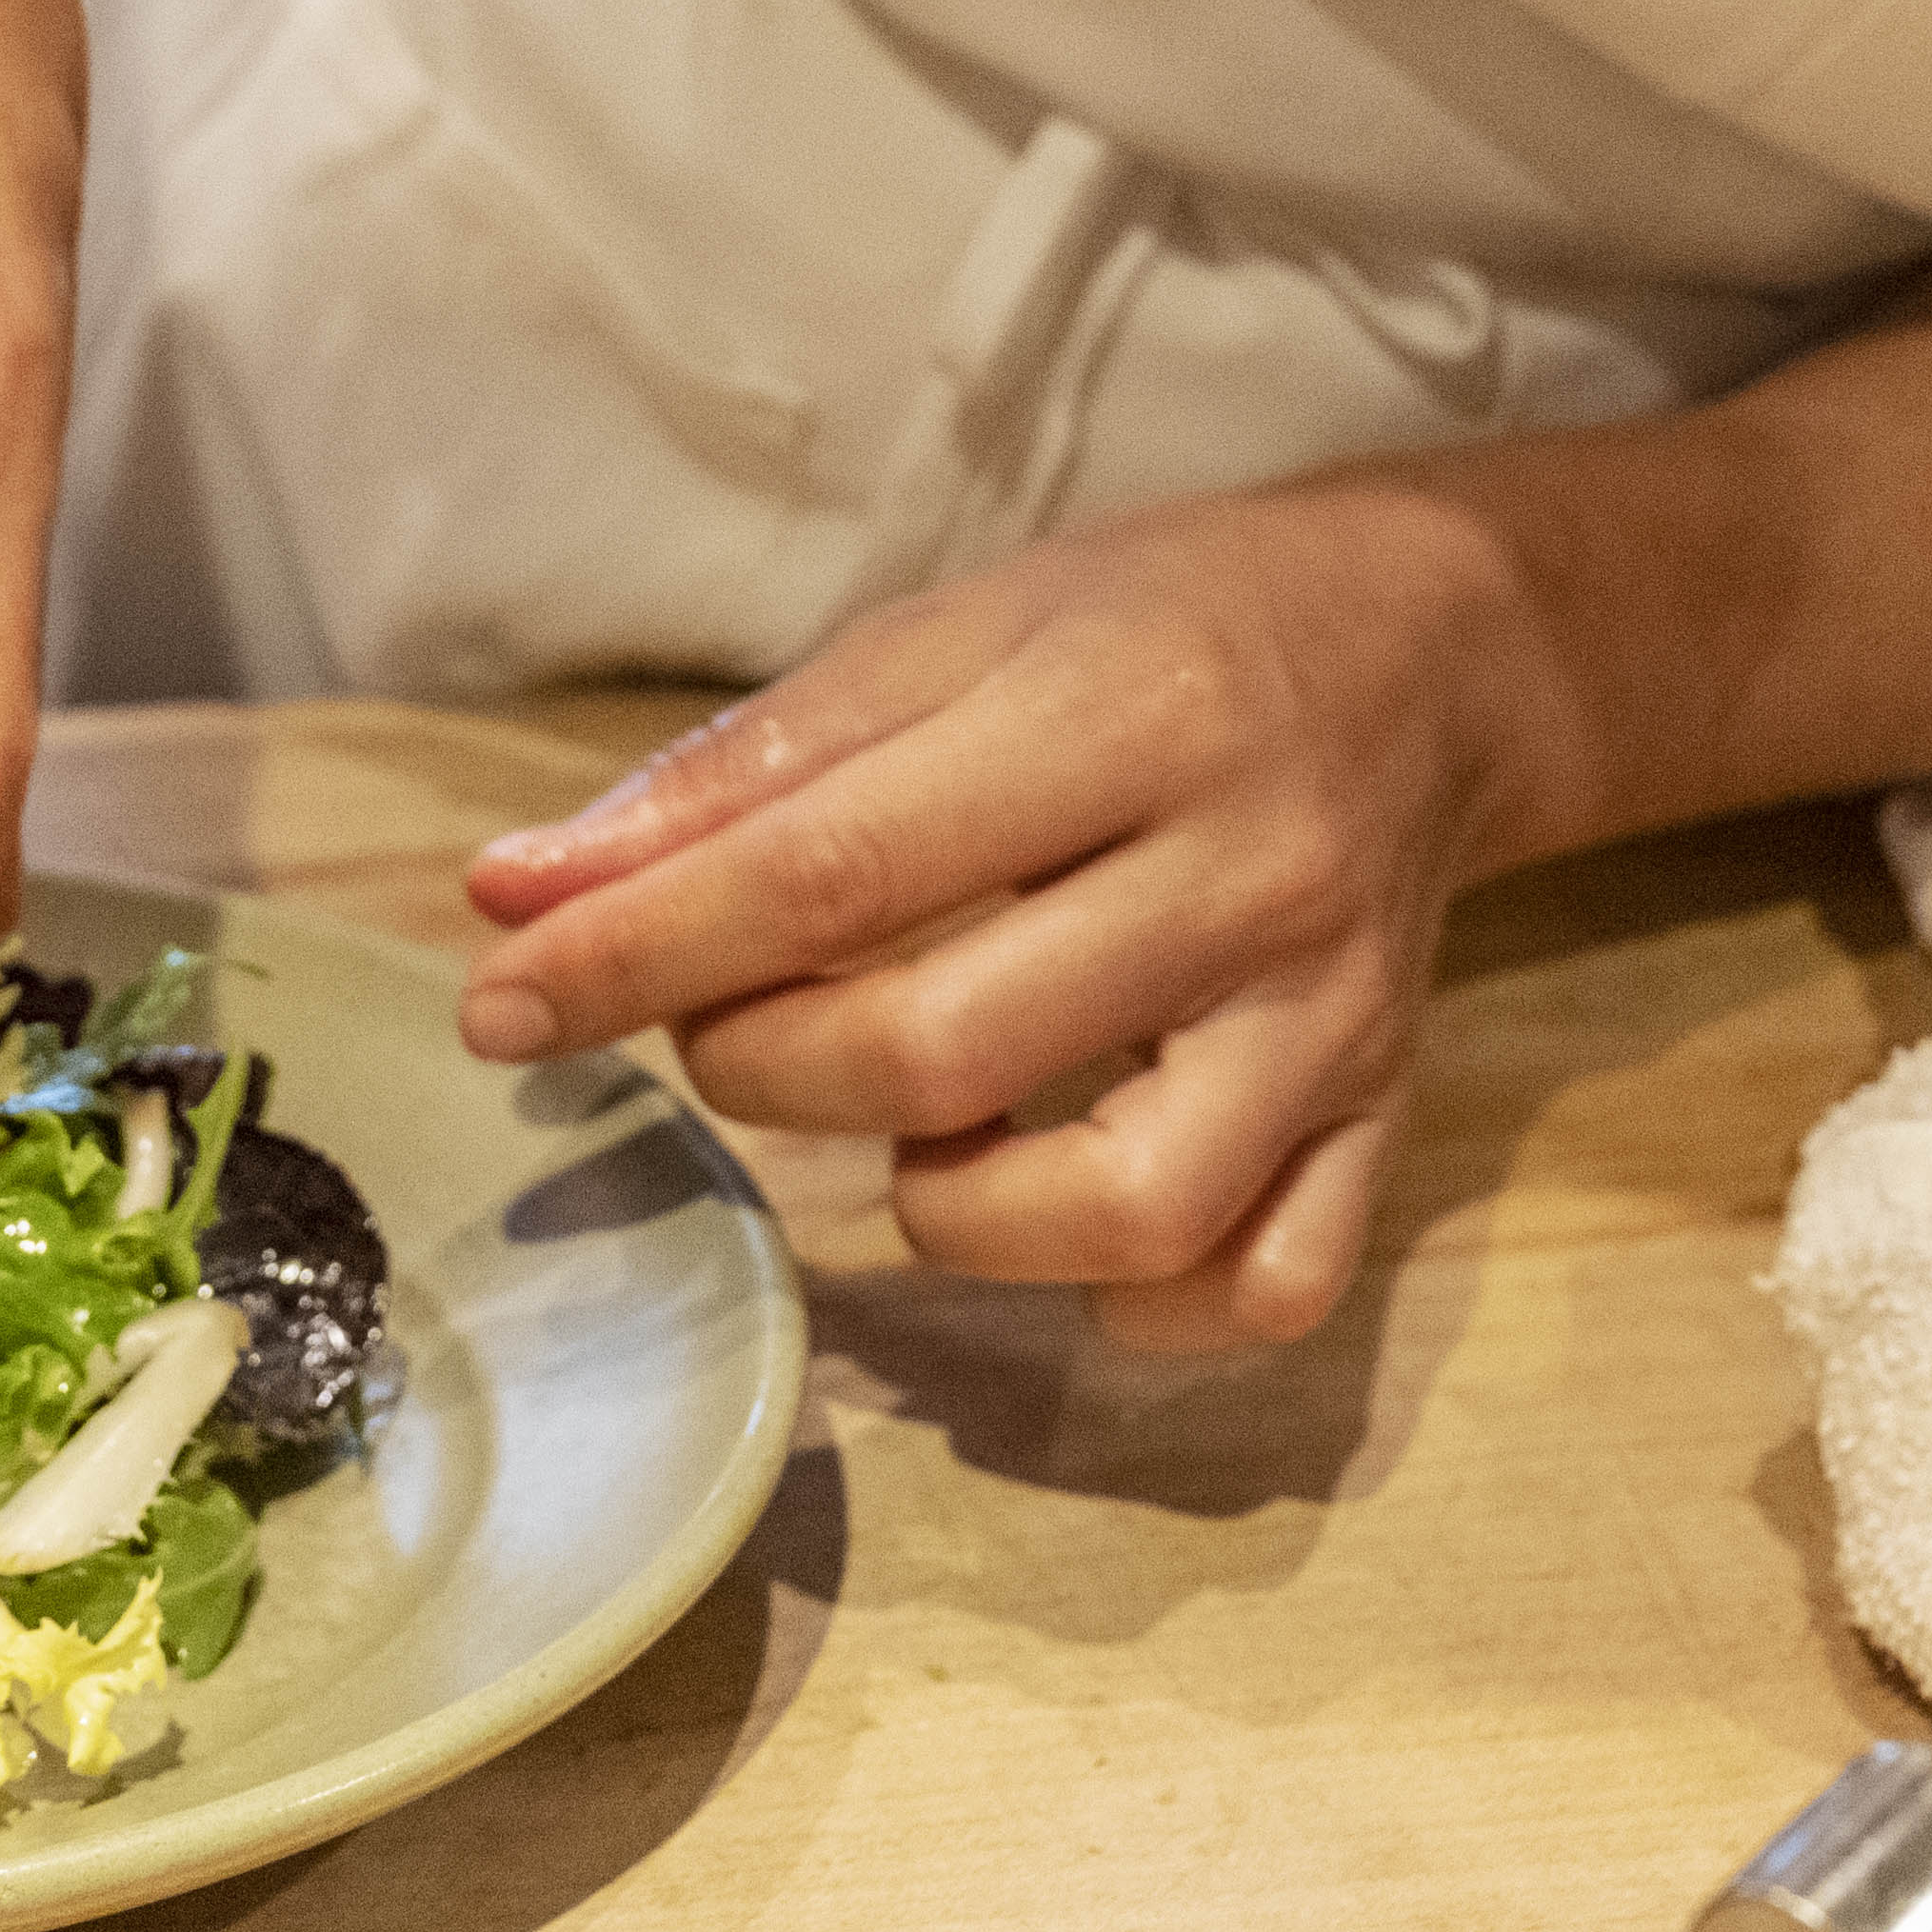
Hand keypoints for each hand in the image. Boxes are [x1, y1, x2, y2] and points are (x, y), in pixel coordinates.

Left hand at [446, 480, 1580, 1350]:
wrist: (1429, 649)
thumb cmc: (1155, 628)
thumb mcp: (946, 635)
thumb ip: (734, 775)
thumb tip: (515, 898)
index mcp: (1126, 711)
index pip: (837, 868)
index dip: (643, 953)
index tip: (502, 1004)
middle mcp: (1245, 873)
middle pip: (947, 1050)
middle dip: (768, 1068)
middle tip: (735, 1026)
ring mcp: (1328, 1016)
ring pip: (1122, 1209)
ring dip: (951, 1210)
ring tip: (920, 1121)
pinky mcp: (1384, 1116)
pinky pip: (1260, 1286)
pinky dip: (1135, 1303)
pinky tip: (1058, 1209)